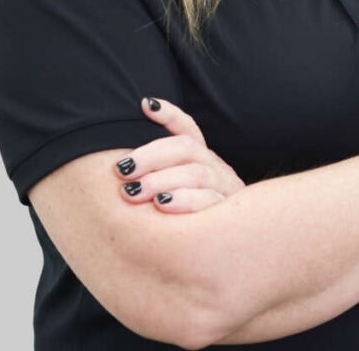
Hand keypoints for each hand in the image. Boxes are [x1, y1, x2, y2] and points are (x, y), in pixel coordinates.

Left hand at [113, 97, 245, 212]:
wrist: (236, 254)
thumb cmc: (195, 220)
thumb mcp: (180, 191)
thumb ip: (160, 172)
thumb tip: (127, 149)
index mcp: (203, 158)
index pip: (188, 128)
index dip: (169, 114)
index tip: (145, 105)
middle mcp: (215, 167)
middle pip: (186, 148)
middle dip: (150, 156)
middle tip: (122, 169)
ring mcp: (225, 188)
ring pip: (195, 173)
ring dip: (161, 180)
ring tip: (134, 191)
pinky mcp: (228, 214)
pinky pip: (208, 201)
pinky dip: (184, 201)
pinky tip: (161, 205)